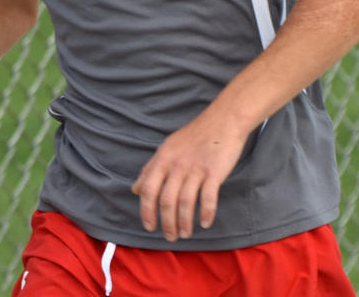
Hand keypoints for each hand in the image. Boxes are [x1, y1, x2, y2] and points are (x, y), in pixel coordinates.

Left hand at [130, 115, 246, 241]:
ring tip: (185, 234)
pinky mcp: (214, 172)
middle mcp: (176, 165)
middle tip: (170, 237)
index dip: (147, 211)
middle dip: (166, 222)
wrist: (222, 121)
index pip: (149, 190)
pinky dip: (206, 213)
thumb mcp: (166, 149)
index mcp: (163, 159)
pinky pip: (208, 197)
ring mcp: (196, 168)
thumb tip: (135, 190)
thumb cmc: (193, 137)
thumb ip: (150, 169)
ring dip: (184, 222)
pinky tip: (205, 223)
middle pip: (166, 200)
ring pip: (186, 202)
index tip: (149, 226)